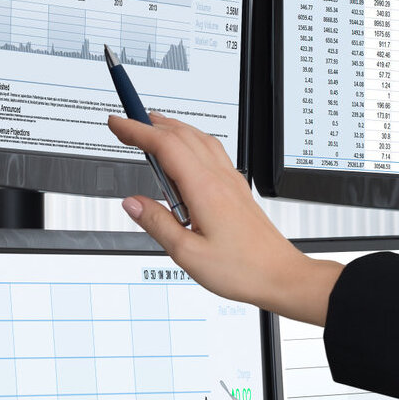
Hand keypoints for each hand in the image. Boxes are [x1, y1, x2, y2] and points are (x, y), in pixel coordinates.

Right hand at [106, 114, 340, 324]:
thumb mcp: (187, 254)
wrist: (281, 276)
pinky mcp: (238, 190)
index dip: (137, 130)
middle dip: (150, 124)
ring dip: (173, 129)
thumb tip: (132, 203)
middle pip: (182, 134)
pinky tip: (186, 154)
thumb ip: (157, 224)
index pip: (164, 145)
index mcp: (205, 189)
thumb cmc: (244, 269)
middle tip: (126, 124)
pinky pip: (213, 153)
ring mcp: (232, 182)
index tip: (117, 123)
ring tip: (151, 130)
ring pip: (200, 139)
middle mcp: (220, 179)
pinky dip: (192, 142)